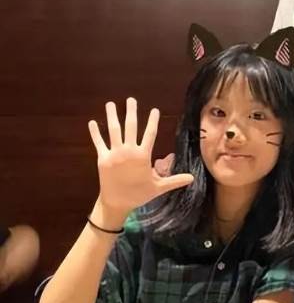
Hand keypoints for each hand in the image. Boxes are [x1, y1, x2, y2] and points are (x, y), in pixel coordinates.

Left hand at [88, 98, 193, 217]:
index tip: (154, 110)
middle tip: (131, 100)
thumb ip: (175, 180)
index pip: (150, 134)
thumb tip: (192, 178)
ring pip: (113, 131)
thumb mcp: (159, 187)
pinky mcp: (102, 159)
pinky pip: (98, 142)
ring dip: (112, 116)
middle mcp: (128, 151)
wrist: (117, 202)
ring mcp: (114, 154)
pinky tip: (92, 122)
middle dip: (131, 112)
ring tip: (111, 104)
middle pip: (130, 127)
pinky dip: (95, 132)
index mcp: (143, 156)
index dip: (152, 121)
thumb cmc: (139, 195)